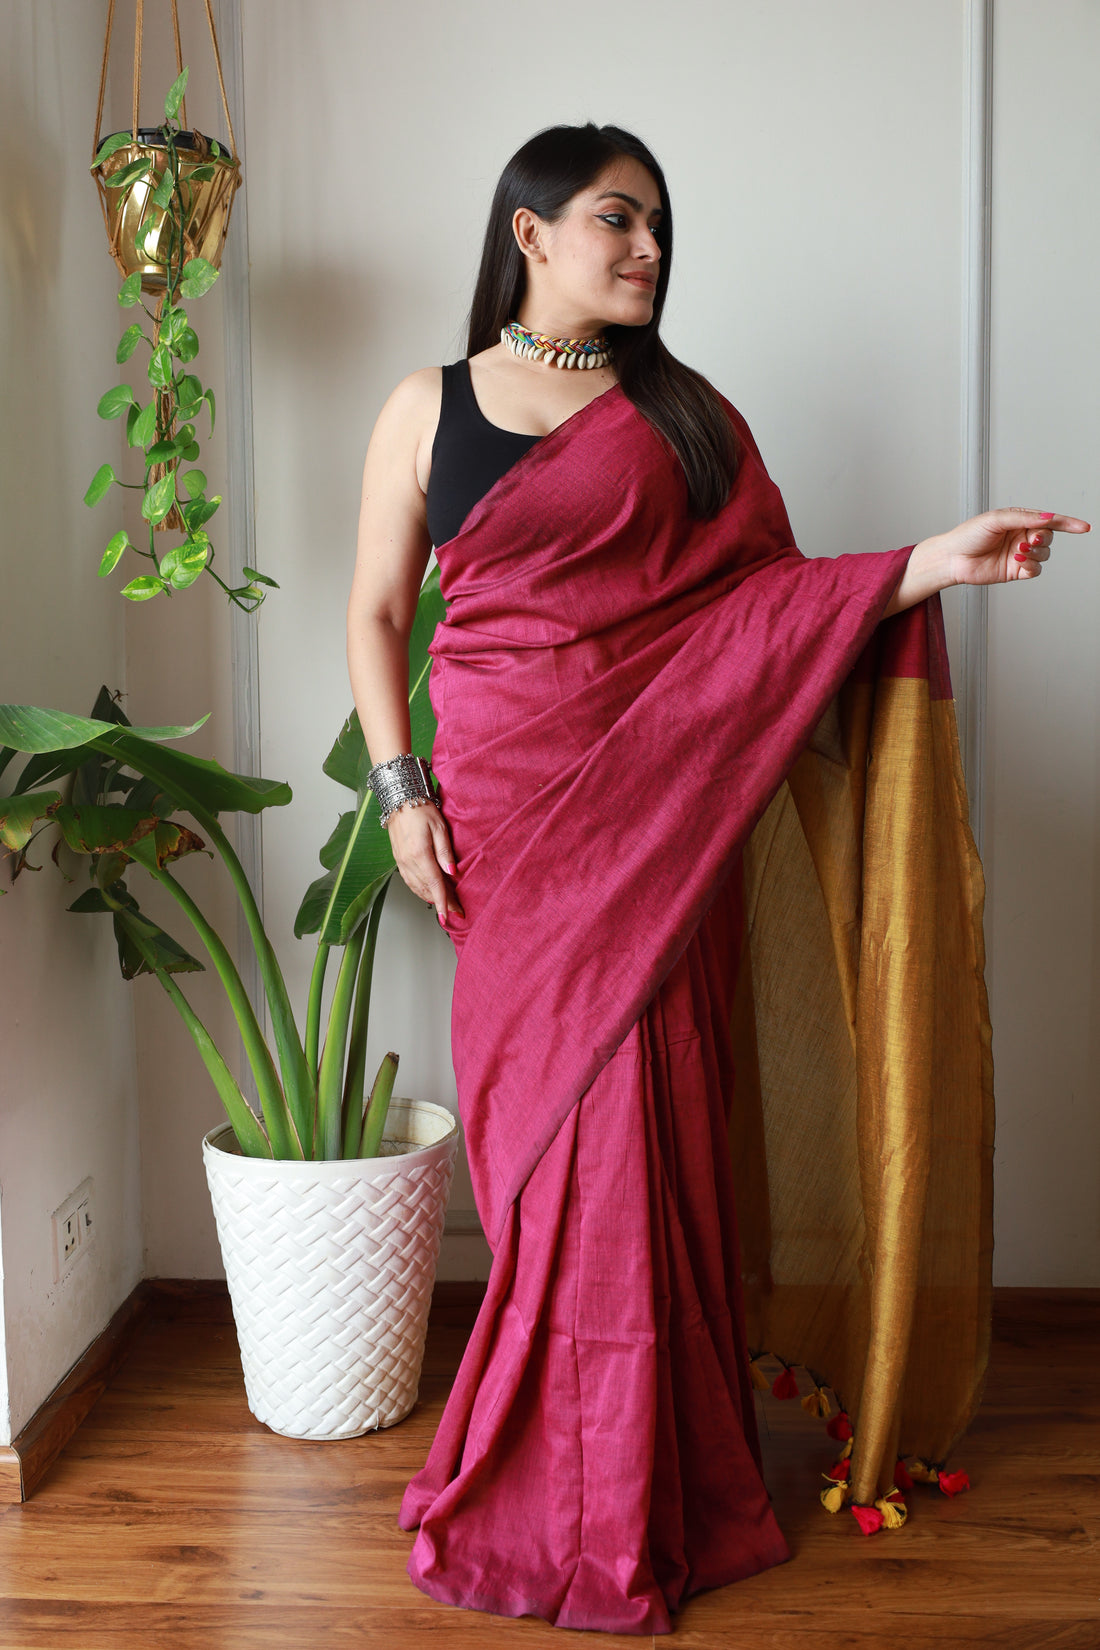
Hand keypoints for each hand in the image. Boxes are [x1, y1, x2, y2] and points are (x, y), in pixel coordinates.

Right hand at [387, 803, 463, 921]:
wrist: (399, 800)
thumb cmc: (421, 810)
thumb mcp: (439, 827)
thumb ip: (445, 851)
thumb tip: (452, 872)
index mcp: (419, 854)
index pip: (434, 884)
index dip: (444, 902)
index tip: (450, 915)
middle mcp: (408, 861)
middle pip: (427, 889)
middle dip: (442, 902)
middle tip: (456, 910)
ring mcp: (401, 861)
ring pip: (416, 887)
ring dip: (431, 898)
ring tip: (446, 904)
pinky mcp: (398, 859)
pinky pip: (409, 881)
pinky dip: (420, 890)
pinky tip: (428, 892)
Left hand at [886, 507, 1090, 614]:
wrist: (952, 558)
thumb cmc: (968, 535)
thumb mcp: (996, 519)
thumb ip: (1023, 517)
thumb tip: (1048, 517)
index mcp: (1018, 520)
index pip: (1048, 520)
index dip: (1067, 523)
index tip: (1083, 527)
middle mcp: (1021, 536)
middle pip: (1048, 537)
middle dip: (1042, 538)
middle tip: (1028, 539)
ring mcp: (1019, 554)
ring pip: (1044, 554)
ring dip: (1035, 553)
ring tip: (1017, 552)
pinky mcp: (1015, 571)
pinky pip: (1035, 570)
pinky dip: (1031, 566)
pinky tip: (1019, 563)